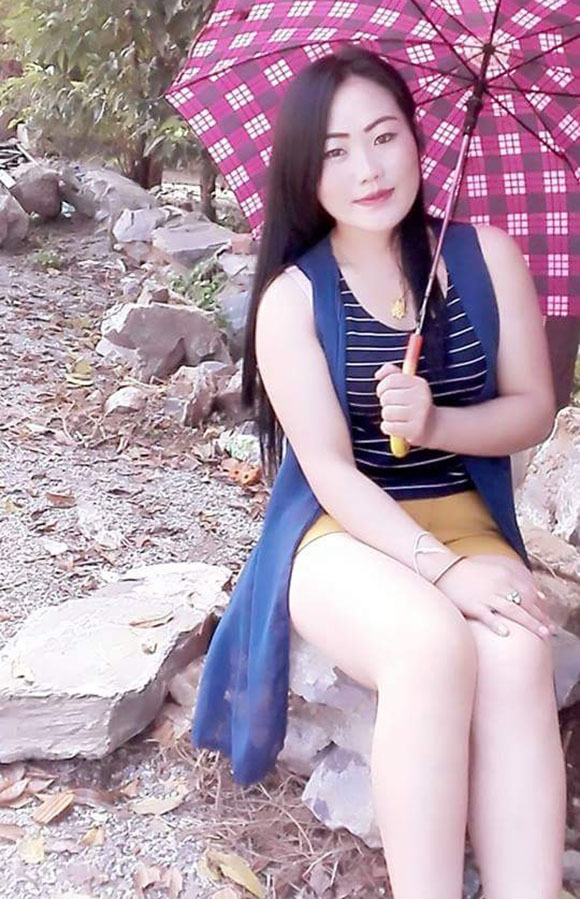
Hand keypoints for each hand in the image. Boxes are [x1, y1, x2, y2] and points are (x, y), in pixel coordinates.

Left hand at [374, 362, 435, 446]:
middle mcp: (421, 398)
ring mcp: (420, 415)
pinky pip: (388, 427)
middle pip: (387, 397)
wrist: (433, 426)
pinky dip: (387, 427)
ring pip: (386, 413)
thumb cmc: (414, 403)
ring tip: (396, 417)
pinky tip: (396, 426)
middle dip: (385, 403)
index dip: (382, 387)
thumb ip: (391, 373)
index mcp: (419, 384)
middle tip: (393, 406)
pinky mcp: (415, 430)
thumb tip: (378, 374)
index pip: (391, 380)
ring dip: (387, 416)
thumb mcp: (407, 384)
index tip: (384, 392)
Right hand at [435, 555, 555, 638]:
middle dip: (540, 617)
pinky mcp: (473, 606)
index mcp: (504, 576)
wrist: (444, 569)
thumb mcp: (494, 570)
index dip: (540, 606)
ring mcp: (486, 597)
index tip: (547, 618)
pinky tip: (506, 633)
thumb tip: (537, 594)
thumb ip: (514, 580)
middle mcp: (499, 586)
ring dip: (529, 622)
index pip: (528, 592)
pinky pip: (487, 617)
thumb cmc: (469, 572)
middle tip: (550, 630)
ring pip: (512, 610)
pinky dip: (497, 624)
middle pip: (525, 603)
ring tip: (541, 633)